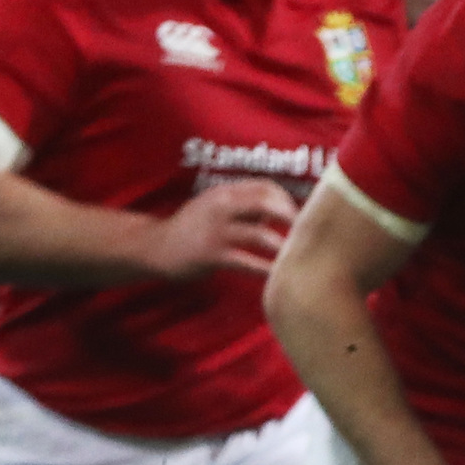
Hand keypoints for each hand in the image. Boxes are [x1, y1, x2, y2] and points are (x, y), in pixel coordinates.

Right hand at [149, 179, 296, 278]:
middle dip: (292, 218)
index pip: (265, 186)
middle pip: (266, 203)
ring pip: (259, 235)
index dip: (287, 200)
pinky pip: (246, 262)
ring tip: (300, 257)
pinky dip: (265, 270)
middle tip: (309, 234)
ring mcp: (216, 230)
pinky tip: (279, 277)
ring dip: (283, 247)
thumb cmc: (194, 228)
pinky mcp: (211, 254)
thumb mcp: (217, 209)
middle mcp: (221, 205)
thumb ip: (246, 207)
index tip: (300, 216)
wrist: (156, 247)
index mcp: (225, 192)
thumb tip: (282, 211)